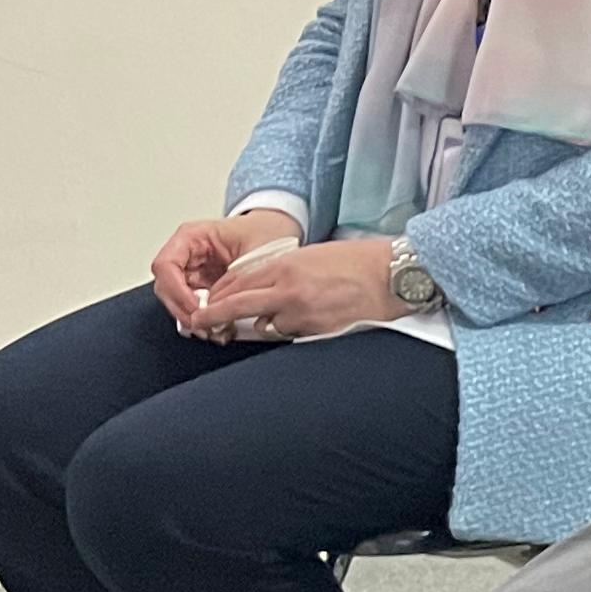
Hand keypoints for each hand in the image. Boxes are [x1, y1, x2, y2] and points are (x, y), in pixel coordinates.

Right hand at [151, 211, 299, 333]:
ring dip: (190, 317)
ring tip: (211, 331)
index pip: (166, 265)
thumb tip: (225, 303)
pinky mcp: (200, 284)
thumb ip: (239, 276)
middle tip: (202, 326)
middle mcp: (185, 252)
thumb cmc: (263, 233)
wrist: (275, 232)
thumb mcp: (255, 250)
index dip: (176, 290)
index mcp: (192, 236)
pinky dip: (201, 317)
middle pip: (165, 285)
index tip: (196, 309)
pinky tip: (217, 328)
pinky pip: (191, 304)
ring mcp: (190, 269)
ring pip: (175, 298)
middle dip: (181, 309)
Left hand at [196, 235, 402, 342]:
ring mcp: (302, 312)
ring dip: (263, 324)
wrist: (392, 275)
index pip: (236, 282)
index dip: (218, 295)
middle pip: (237, 305)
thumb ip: (280, 271)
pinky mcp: (317, 331)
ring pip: (264, 326)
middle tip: (197, 323)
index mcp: (284, 266)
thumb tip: (258, 289)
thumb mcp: (310, 256)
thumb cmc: (358, 262)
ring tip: (279, 318)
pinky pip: (291, 335)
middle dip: (213, 315)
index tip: (208, 302)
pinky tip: (306, 322)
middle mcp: (287, 289)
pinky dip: (291, 330)